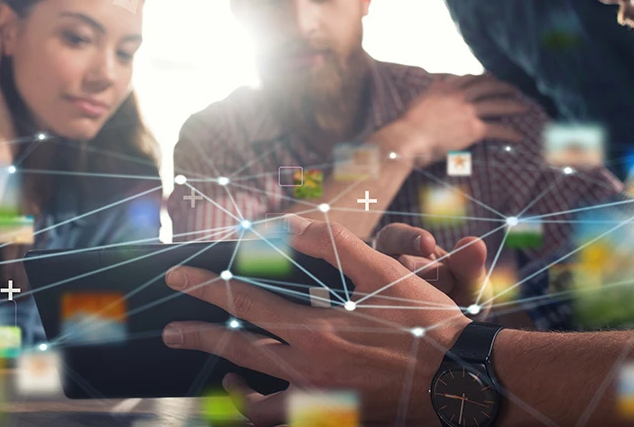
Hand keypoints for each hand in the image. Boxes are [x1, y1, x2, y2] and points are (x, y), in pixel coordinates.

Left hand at [163, 216, 471, 425]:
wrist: (463, 383)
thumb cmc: (427, 325)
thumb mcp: (384, 274)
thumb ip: (335, 246)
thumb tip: (292, 226)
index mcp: (314, 331)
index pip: (243, 304)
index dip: (206, 288)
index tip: (177, 278)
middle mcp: (308, 370)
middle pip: (236, 351)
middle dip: (197, 335)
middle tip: (170, 330)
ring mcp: (320, 402)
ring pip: (255, 402)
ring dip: (230, 385)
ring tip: (220, 373)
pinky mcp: (335, 420)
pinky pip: (285, 423)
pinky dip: (264, 411)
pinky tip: (261, 398)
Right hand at [383, 75, 527, 166]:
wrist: (407, 138)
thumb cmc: (406, 125)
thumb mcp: (417, 100)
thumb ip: (431, 94)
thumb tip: (434, 89)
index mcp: (444, 87)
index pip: (469, 78)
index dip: (482, 78)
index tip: (489, 79)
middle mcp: (458, 95)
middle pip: (487, 86)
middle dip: (502, 87)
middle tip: (512, 89)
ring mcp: (467, 111)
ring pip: (496, 104)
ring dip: (512, 105)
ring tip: (523, 107)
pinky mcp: (474, 129)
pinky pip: (497, 129)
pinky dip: (509, 132)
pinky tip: (518, 136)